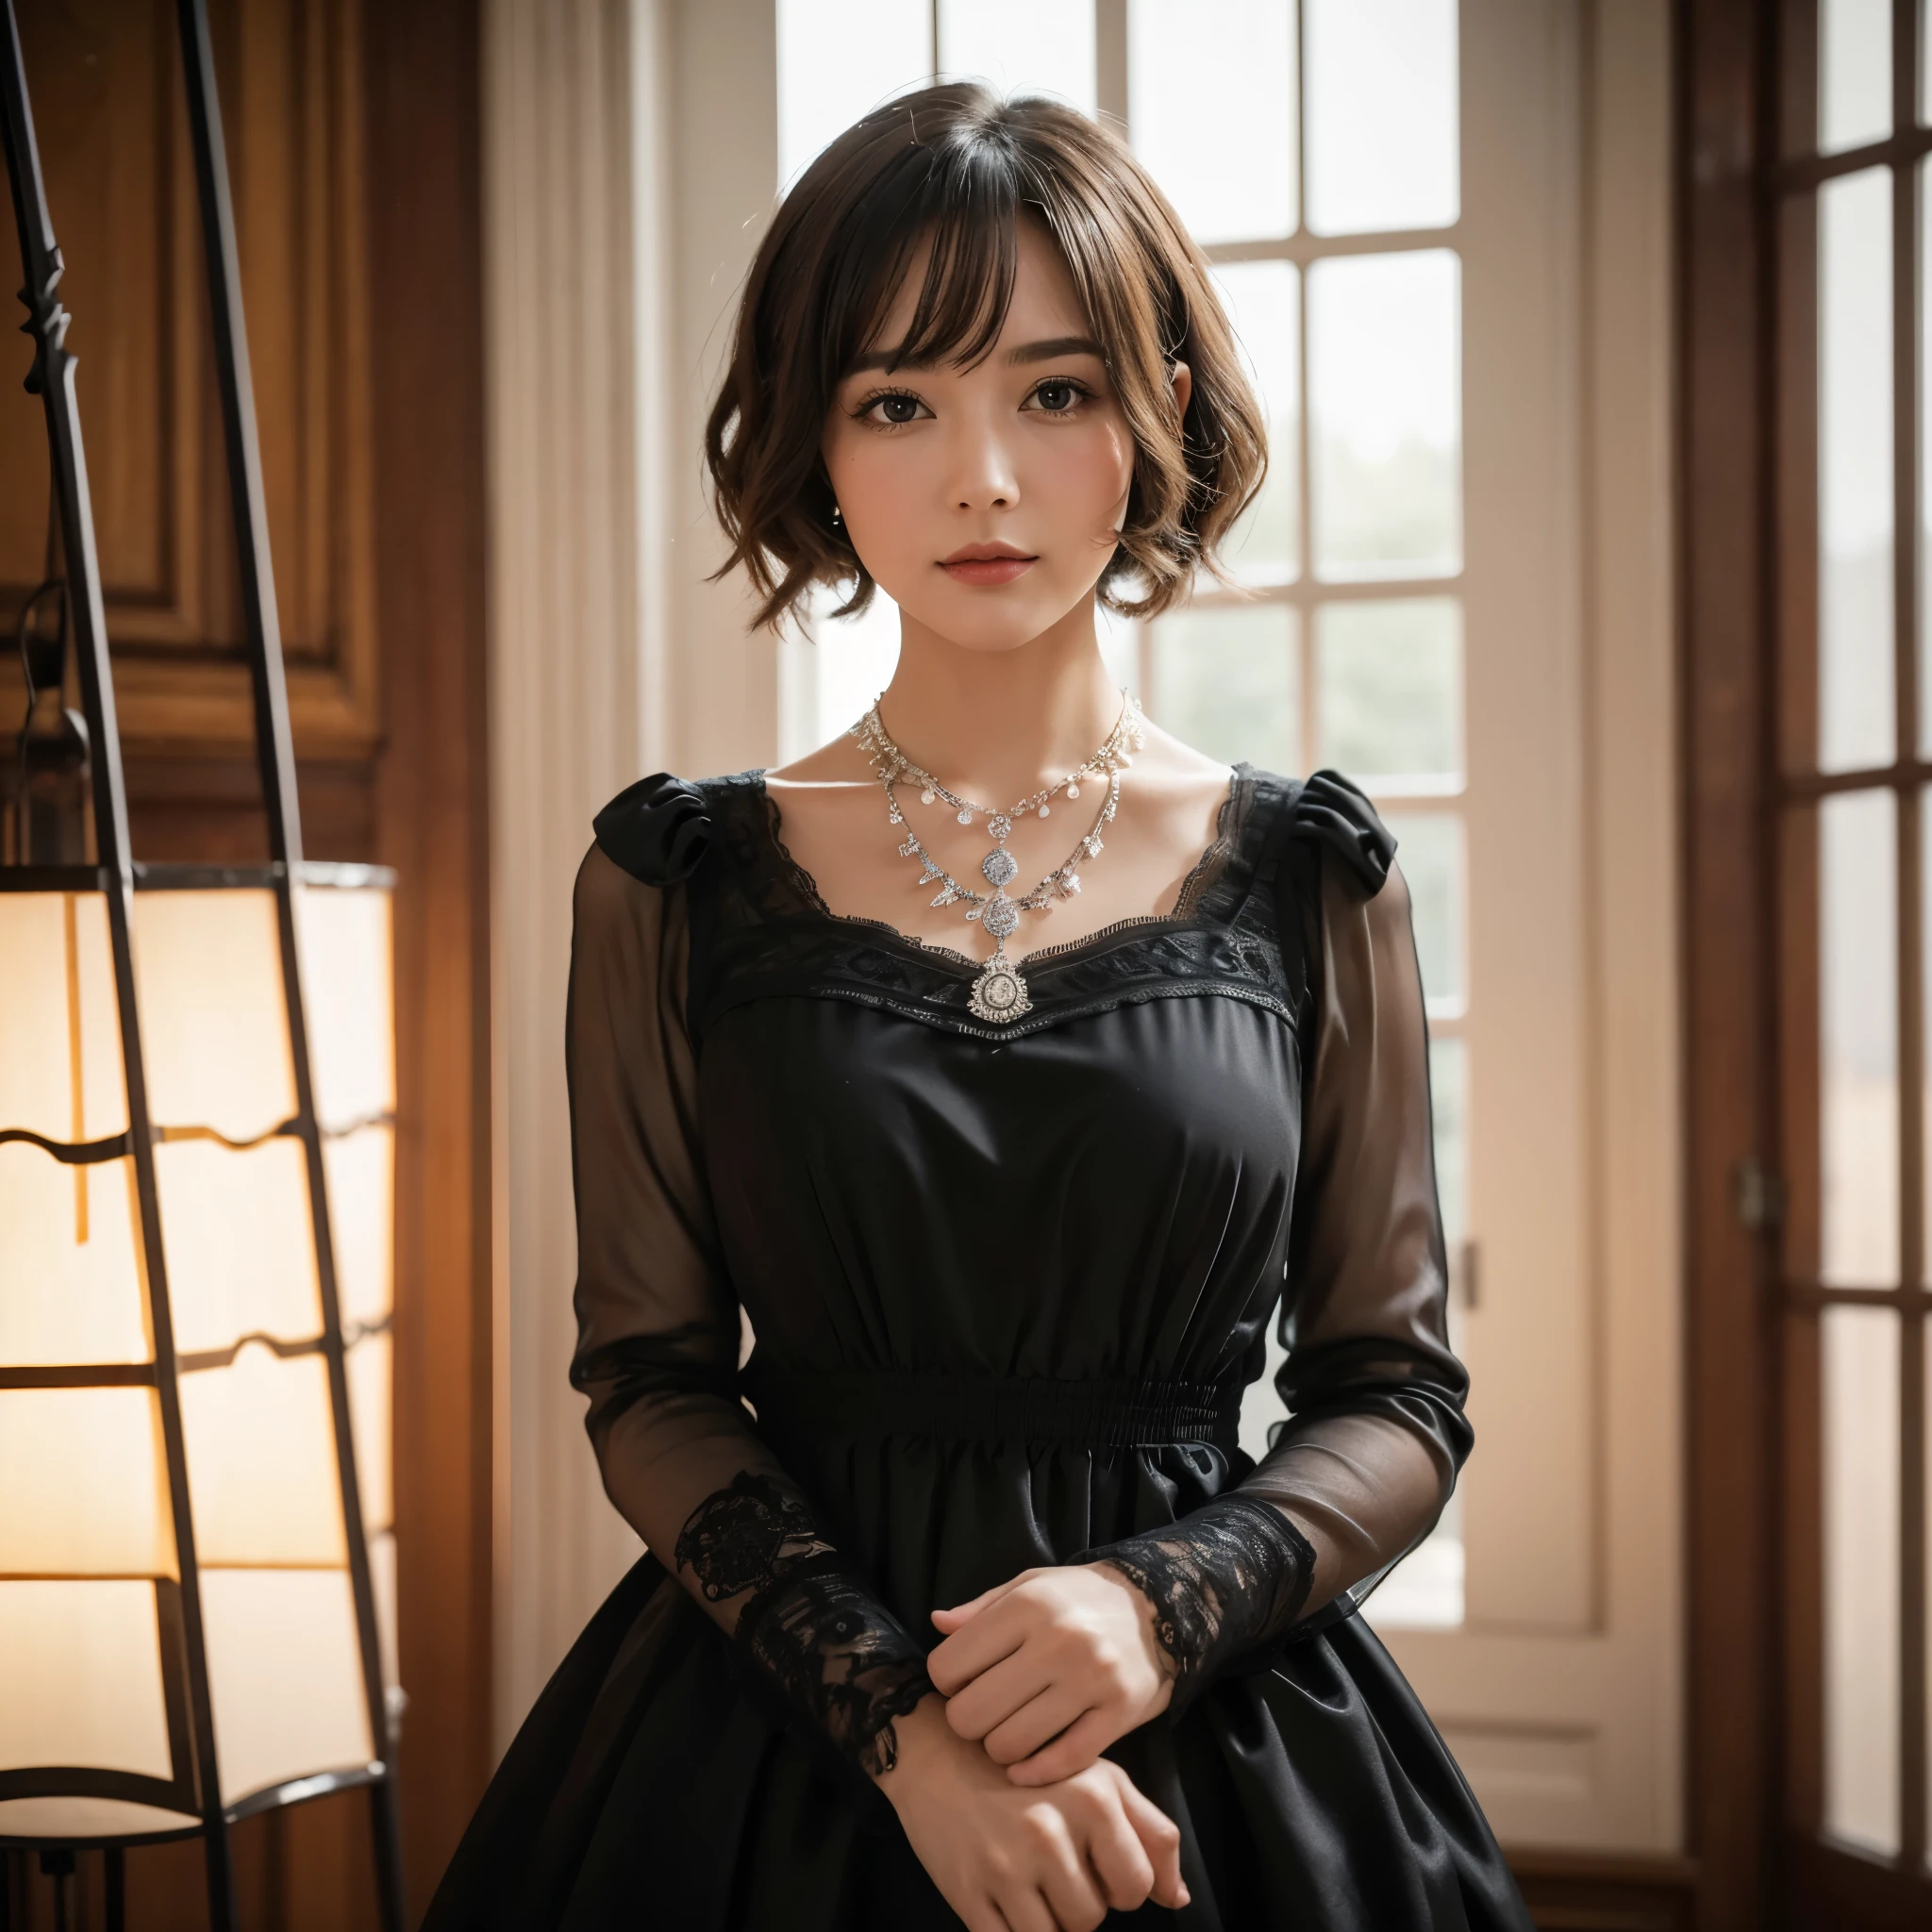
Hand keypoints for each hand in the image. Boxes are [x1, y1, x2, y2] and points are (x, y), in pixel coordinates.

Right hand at [877, 1696, 1187, 1930]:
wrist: (937, 1754)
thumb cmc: (1027, 1769)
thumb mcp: (1096, 1779)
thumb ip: (1148, 1831)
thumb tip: (1176, 1897)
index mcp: (1091, 1799)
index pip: (1135, 1886)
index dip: (1119, 1887)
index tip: (1094, 1867)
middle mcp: (1050, 1830)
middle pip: (1091, 1918)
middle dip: (1077, 1904)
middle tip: (1052, 1870)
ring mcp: (1006, 1864)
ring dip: (1046, 1923)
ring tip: (1030, 1886)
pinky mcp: (968, 1891)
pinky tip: (1005, 1903)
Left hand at [928, 1564, 1170, 1785]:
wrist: (1158, 1609)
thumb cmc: (1079, 1598)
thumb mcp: (1028, 1585)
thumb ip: (980, 1609)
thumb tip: (936, 1623)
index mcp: (1027, 1605)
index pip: (949, 1666)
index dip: (946, 1682)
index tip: (962, 1682)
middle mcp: (1057, 1641)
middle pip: (973, 1713)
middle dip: (967, 1721)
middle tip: (983, 1714)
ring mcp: (1090, 1680)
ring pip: (1010, 1744)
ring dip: (999, 1749)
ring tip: (1008, 1733)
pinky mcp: (1117, 1715)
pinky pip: (1061, 1762)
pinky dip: (1035, 1773)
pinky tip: (1027, 1765)